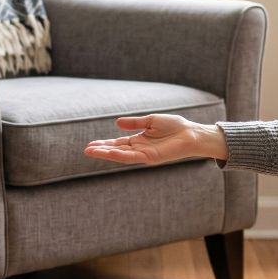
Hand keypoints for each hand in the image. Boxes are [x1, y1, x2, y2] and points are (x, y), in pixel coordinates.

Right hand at [84, 114, 227, 164]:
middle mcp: (140, 149)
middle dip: (102, 150)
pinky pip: (131, 157)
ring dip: (106, 154)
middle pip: (117, 150)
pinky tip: (108, 153)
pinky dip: (119, 155)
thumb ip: (134, 123)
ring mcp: (144, 154)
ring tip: (91, 152)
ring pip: (121, 155)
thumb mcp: (151, 121)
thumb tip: (117, 123)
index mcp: (140, 140)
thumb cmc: (175, 126)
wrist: (191, 133)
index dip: (105, 144)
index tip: (91, 144)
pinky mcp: (150, 158)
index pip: (119, 143)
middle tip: (86, 150)